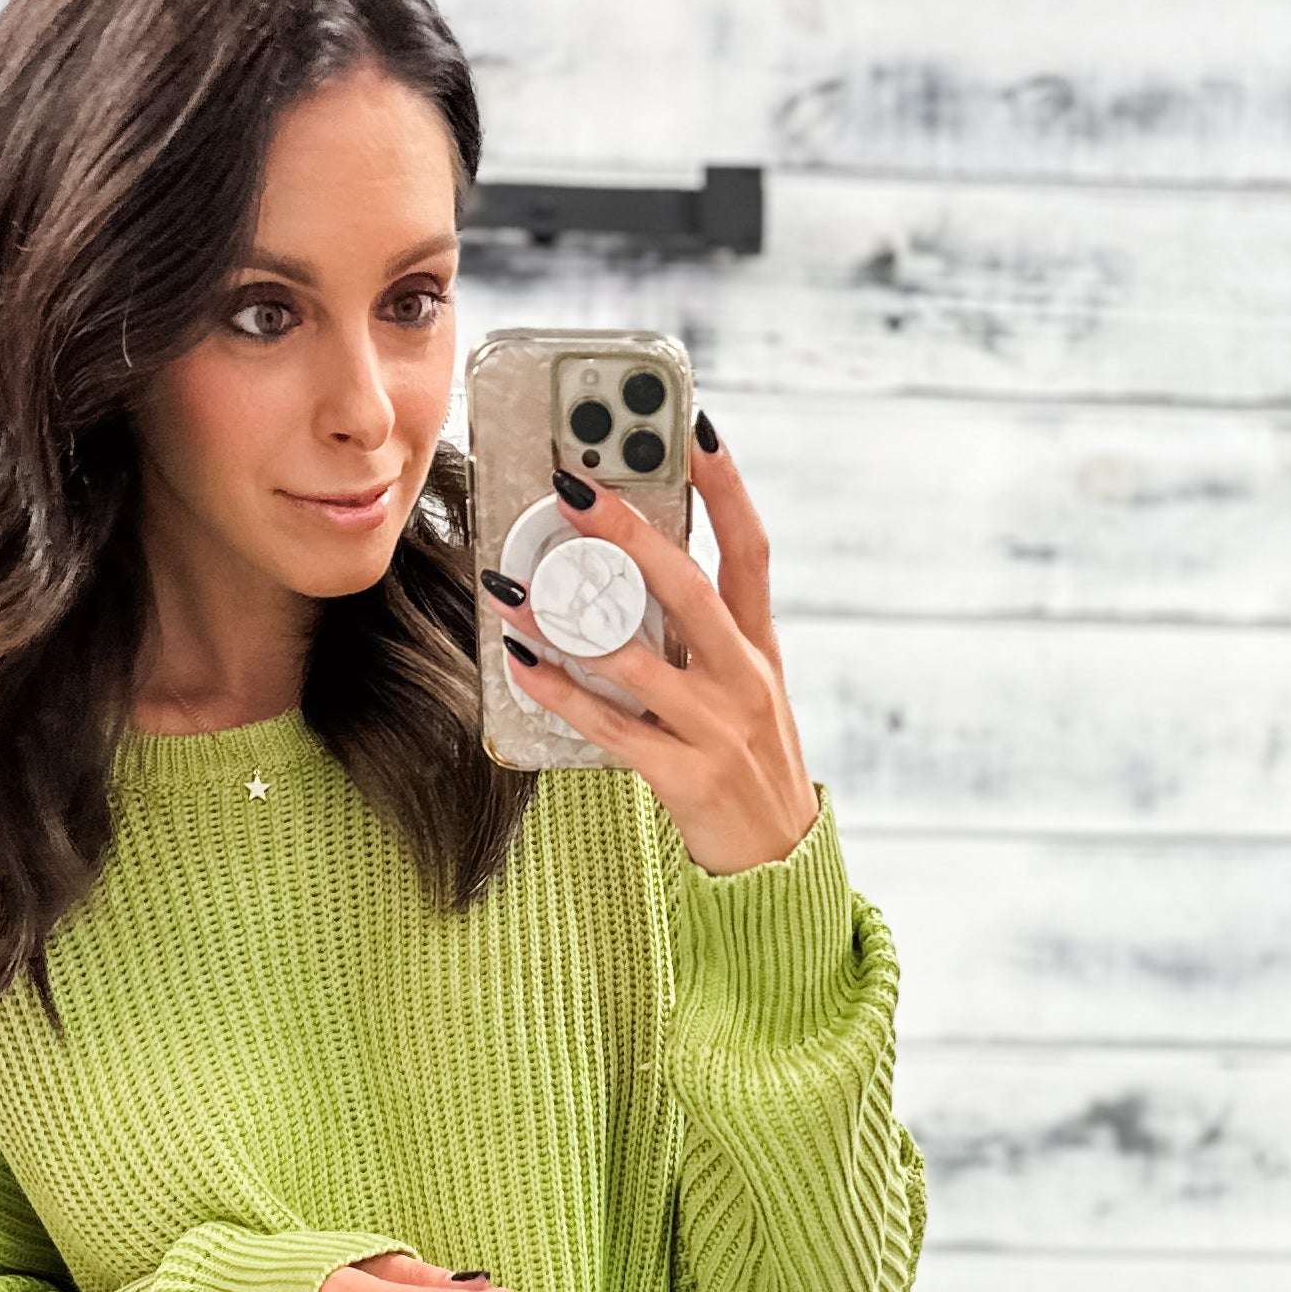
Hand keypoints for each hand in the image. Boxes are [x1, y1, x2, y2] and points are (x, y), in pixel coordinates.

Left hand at [504, 428, 819, 875]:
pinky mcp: (687, 777)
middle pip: (689, 588)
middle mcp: (745, 679)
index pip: (750, 549)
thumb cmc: (748, 768)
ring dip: (568, 621)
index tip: (691, 425)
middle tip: (573, 487)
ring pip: (637, 660)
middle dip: (630, 534)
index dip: (725, 486)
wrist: (778, 866)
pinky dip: (561, 696)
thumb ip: (699, 638)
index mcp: (759, 648)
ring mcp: (717, 729)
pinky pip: (613, 729)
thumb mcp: (743, 692)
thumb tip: (632, 576)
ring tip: (512, 587)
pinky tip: (521, 666)